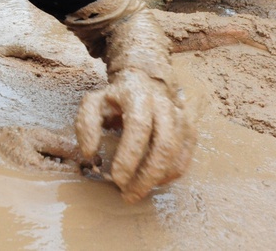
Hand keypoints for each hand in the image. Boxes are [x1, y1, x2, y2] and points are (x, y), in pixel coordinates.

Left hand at [75, 68, 194, 202]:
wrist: (144, 80)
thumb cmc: (115, 97)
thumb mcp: (93, 102)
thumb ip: (86, 125)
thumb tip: (89, 154)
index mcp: (138, 95)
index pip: (138, 126)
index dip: (129, 155)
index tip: (117, 179)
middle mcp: (164, 105)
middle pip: (164, 145)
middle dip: (147, 176)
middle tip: (128, 195)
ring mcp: (180, 117)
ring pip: (175, 155)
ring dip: (157, 179)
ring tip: (136, 191)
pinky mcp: (189, 129)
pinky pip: (184, 159)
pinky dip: (169, 175)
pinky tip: (152, 181)